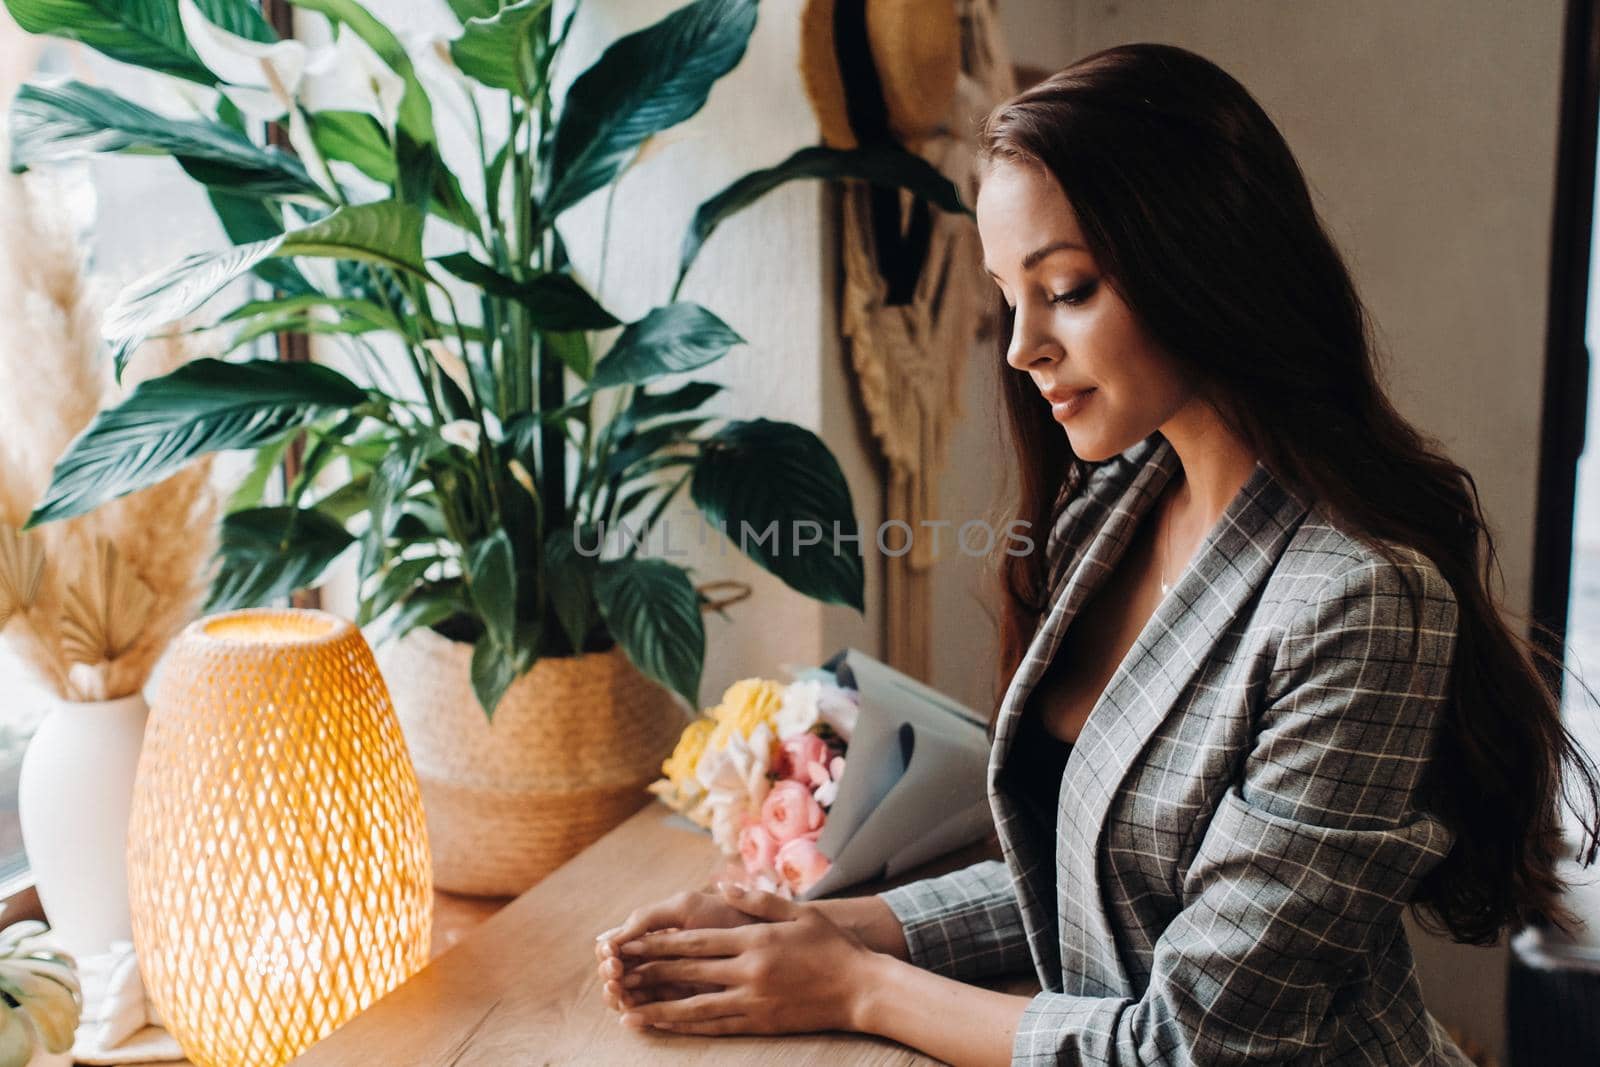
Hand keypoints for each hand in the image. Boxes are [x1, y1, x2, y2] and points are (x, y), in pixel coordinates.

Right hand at [595, 886, 762, 1011]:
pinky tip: (635, 1012)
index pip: (616, 948)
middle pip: (617, 975)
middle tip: (616, 976)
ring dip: (619, 994)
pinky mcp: (684, 1004)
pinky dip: (639, 1012)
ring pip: (630, 995)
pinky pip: (653, 1012)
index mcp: (652, 934)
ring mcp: (668, 983)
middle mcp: (656, 961)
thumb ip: (647, 919)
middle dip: (611, 975)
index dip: (608, 953)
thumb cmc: (726, 915)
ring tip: (623, 990)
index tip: (612, 955)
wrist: (765, 934)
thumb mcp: (684, 908)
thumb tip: (608, 939)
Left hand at [615, 882, 878, 1035]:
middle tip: (616, 974)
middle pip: (689, 972)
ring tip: (628, 1009)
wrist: (861, 988)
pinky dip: (686, 1027)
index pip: (696, 942)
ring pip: (695, 1006)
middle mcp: (749, 971)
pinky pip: (716, 1027)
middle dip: (649, 973)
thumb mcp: (798, 911)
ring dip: (658, 1007)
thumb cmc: (831, 946)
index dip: (660, 944)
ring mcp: (753, 1000)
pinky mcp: (760, 1022)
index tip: (632, 943)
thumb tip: (723, 886)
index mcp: (754, 940)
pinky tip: (666, 1026)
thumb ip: (757, 899)